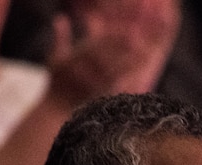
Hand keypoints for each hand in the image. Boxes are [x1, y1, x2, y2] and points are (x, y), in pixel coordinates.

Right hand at [47, 0, 179, 105]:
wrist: (56, 111)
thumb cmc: (57, 83)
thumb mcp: (56, 59)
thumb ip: (61, 37)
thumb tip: (60, 17)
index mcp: (72, 59)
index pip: (94, 44)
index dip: (111, 37)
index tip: (125, 30)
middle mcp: (80, 71)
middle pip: (105, 56)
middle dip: (121, 48)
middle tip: (138, 39)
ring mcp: (90, 85)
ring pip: (113, 71)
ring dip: (129, 61)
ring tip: (145, 52)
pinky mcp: (98, 97)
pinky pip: (116, 85)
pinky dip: (129, 77)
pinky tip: (140, 71)